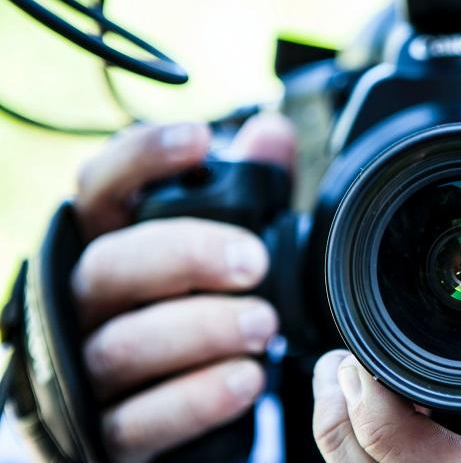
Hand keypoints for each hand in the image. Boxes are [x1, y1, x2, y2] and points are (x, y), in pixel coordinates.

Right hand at [71, 113, 295, 462]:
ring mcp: (85, 371)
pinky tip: (245, 379)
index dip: (141, 158)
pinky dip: (196, 399)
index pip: (101, 188)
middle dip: (185, 255)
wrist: (161, 414)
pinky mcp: (105, 433)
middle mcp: (84, 303)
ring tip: (262, 324)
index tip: (200, 140)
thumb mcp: (219, 251)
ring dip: (201, 330)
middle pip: (110, 265)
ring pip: (123, 345)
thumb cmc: (188, 313)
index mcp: (108, 245)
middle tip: (252, 261)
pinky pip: (139, 420)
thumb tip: (271, 133)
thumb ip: (247, 194)